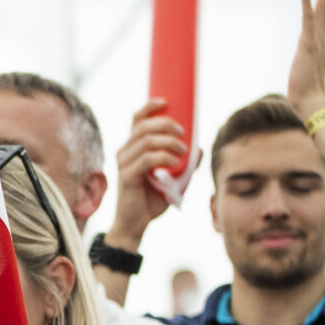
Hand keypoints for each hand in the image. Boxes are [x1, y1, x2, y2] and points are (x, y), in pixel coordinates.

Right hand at [109, 98, 193, 243]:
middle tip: (184, 132)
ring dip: (168, 141)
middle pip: (143, 126)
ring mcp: (124, 164)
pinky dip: (164, 157)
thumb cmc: (153, 198)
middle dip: (166, 124)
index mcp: (132, 147)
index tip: (166, 101)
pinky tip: (175, 162)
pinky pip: (146, 159)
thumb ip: (186, 163)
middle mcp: (125, 152)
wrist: (137, 223)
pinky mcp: (127, 177)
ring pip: (146, 141)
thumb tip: (200, 147)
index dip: (149, 107)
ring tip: (184, 150)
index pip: (136, 120)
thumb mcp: (174, 177)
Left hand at [287, 0, 324, 119]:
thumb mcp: (308, 62)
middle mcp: (324, 33)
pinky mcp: (308, 44)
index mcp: (324, 35)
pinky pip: (307, 18)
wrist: (312, 102)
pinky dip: (305, 1)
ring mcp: (318, 37)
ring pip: (324, 2)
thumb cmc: (308, 86)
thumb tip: (309, 51)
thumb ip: (310, 53)